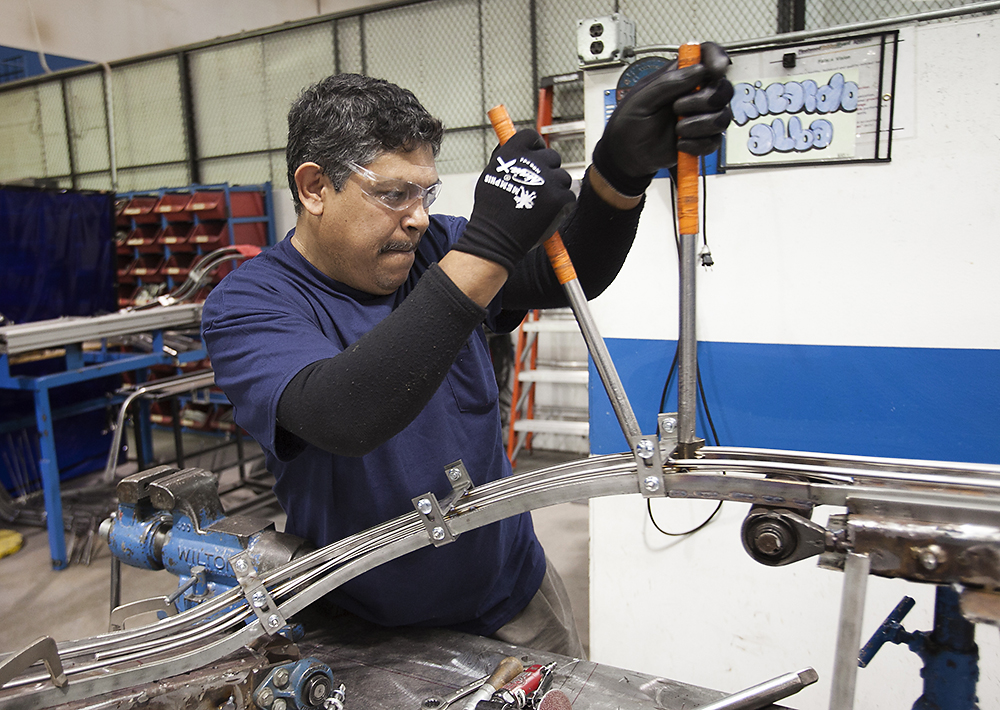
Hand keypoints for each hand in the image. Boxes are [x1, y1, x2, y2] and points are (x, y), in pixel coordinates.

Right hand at [453, 130, 574, 273]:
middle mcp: (532, 162)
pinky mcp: (560, 198)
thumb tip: (522, 150)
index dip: (535, 147)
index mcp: (513, 153)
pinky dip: (561, 206)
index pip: (532, 137)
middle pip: (552, 157)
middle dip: (547, 171)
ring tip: (540, 204)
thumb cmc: (490, 211)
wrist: (496, 237)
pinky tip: (546, 214)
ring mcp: (548, 180)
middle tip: (538, 188)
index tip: (534, 156)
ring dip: (555, 189)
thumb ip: (508, 159)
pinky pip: (568, 196)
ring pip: (563, 178)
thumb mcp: (491, 175)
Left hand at [592, 42, 734, 196]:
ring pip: (723, 116)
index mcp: (680, 76)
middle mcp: (695, 94)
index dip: (716, 58)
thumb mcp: (641, 99)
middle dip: (704, 100)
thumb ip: (668, 83)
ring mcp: (701, 117)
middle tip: (678, 107)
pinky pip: (714, 140)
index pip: (707, 56)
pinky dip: (698, 144)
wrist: (627, 155)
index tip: (715, 70)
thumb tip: (697, 70)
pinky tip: (680, 143)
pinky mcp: (702, 138)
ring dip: (700, 124)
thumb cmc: (630, 123)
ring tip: (677, 129)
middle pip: (723, 88)